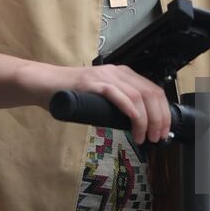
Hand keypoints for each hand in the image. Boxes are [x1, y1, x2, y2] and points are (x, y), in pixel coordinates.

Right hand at [36, 63, 171, 145]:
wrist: (45, 84)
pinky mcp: (93, 83)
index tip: (164, 132)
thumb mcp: (102, 99)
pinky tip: (134, 121)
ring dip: (146, 120)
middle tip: (157, 138)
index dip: (163, 112)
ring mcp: (105, 76)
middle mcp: (118, 72)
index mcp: (124, 75)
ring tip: (144, 137)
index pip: (153, 91)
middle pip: (150, 93)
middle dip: (159, 118)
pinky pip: (117, 94)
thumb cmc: (72, 95)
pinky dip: (129, 109)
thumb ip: (118, 106)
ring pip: (138, 96)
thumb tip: (137, 126)